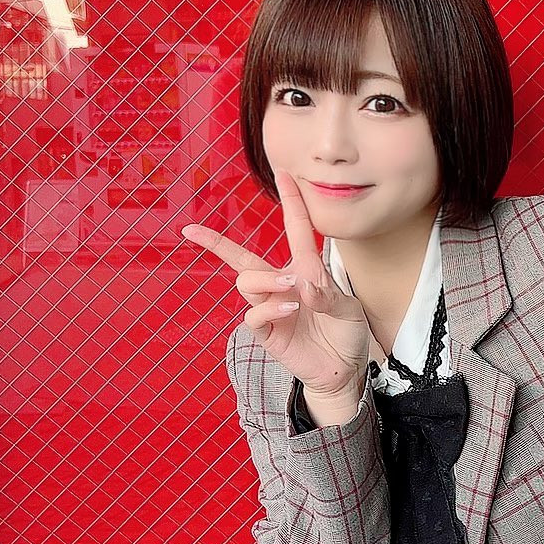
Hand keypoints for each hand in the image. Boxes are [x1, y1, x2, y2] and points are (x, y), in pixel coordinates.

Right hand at [180, 167, 371, 396]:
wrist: (345, 370)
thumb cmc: (346, 334)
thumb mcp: (349, 309)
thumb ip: (327, 295)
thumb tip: (300, 286)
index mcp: (304, 270)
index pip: (294, 229)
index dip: (290, 200)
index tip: (282, 172)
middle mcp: (281, 285)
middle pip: (241, 258)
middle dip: (214, 243)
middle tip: (194, 231)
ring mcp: (271, 309)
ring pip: (246, 282)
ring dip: (267, 279)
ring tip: (291, 287)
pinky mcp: (268, 332)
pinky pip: (254, 314)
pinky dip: (270, 308)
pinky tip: (289, 309)